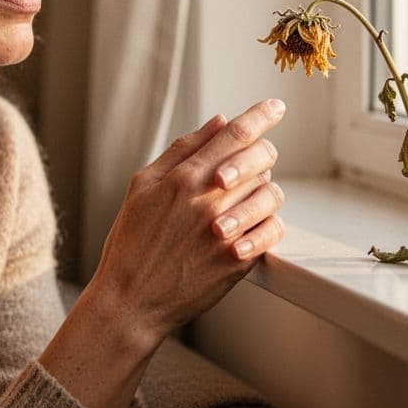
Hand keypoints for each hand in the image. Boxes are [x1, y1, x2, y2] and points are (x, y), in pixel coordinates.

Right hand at [84, 99, 286, 345]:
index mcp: (184, 177)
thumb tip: (218, 122)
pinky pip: (274, 230)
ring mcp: (227, 231)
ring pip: (271, 193)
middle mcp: (209, 201)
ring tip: (243, 199)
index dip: (261, 114)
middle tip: (252, 162)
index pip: (235, 133)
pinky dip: (269, 223)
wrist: (131, 301)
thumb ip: (182, 150)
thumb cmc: (131, 242)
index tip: (276, 106)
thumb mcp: (142, 186)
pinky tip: (249, 227)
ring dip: (263, 190)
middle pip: (261, 158)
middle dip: (263, 152)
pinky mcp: (239, 261)